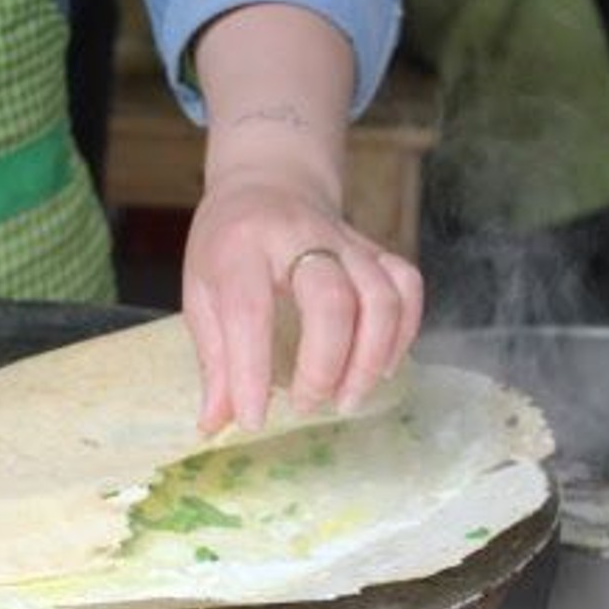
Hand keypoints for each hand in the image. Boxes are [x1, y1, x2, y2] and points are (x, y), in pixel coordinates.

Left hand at [183, 172, 421, 432]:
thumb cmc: (228, 246)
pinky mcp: (376, 249)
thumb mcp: (201, 293)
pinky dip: (402, 334)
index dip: (251, 372)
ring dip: (369, 358)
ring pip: (380, 296)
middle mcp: (298, 238)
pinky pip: (407, 288)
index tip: (253, 420)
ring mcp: (345, 241)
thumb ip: (214, 358)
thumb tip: (215, 424)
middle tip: (308, 405)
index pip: (249, 310)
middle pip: (331, 300)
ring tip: (347, 397)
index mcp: (240, 248)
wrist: (268, 184)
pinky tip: (381, 367)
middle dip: (325, 365)